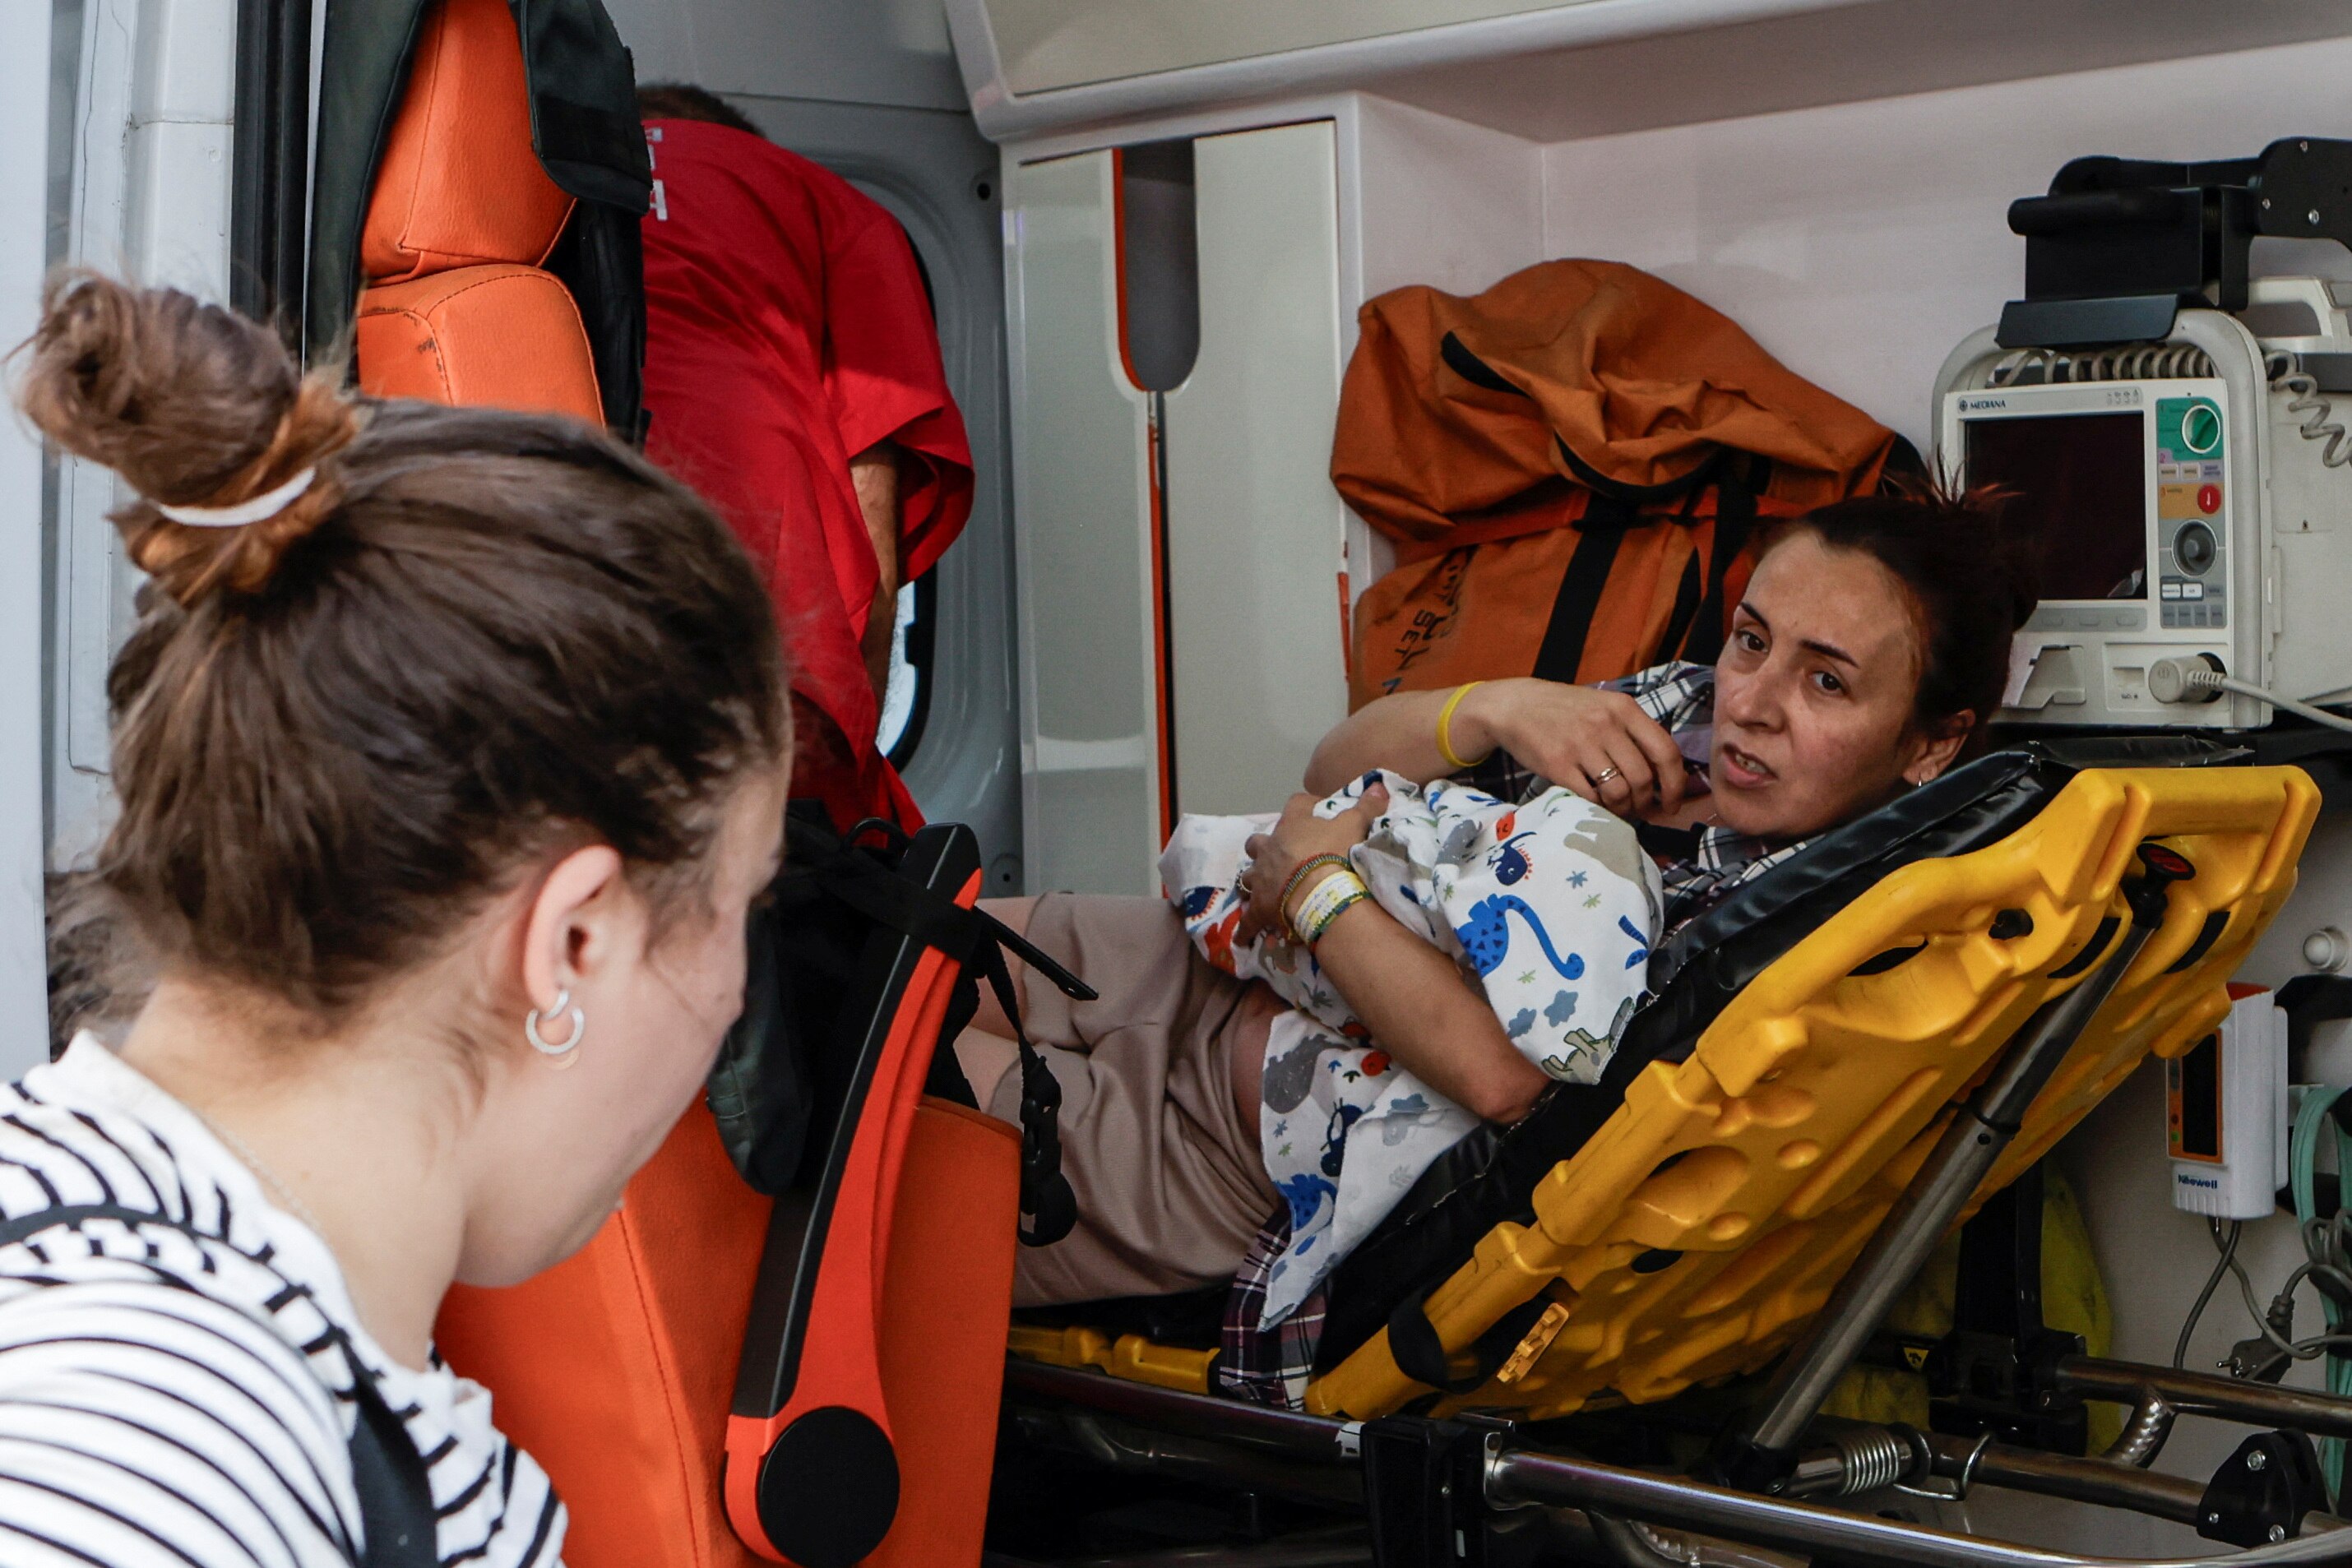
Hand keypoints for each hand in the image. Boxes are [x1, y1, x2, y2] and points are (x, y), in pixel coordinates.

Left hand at [1238, 781, 1388, 943]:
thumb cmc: (1335, 854)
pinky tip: (1243, 938)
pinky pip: (1248, 920)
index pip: (1295, 805)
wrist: (1319, 892)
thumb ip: (1365, 807)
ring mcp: (1260, 878)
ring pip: (1247, 875)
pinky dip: (1246, 928)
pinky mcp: (1259, 907)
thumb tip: (1378, 785)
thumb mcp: (1354, 825)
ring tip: (1263, 888)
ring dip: (1255, 880)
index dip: (1304, 805)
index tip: (1314, 808)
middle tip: (1279, 854)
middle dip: (1264, 846)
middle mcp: (1270, 849)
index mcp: (1292, 826)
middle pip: (1257, 842)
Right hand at [1461, 678, 1687, 818]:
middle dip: (1646, 803)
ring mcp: (1580, 744)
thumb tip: (1665, 777)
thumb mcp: (1604, 707)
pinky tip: (1595, 804)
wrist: (1514, 705)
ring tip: (1617, 808)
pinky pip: (1589, 797)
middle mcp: (1605, 724)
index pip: (1665, 751)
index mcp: (1624, 708)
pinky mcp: (1557, 764)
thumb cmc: (1565, 710)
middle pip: (1643, 778)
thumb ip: (1634, 733)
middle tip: (1640, 810)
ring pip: (1619, 792)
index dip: (1676, 785)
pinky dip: (1597, 808)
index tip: (1672, 803)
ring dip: (1622, 809)